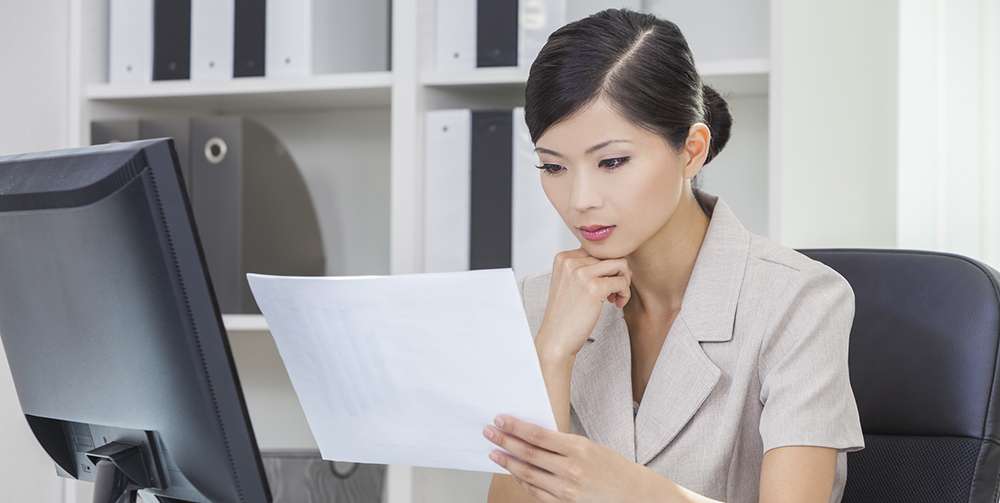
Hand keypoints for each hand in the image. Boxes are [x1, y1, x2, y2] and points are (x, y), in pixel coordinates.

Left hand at [484, 415, 656, 502]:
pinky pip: (535, 491)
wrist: (629, 492)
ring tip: (494, 452)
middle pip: (529, 453)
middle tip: (489, 432)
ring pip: (528, 473)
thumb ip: (560, 443)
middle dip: (505, 441)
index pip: (538, 435)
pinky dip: (521, 480)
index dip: (516, 427)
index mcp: (579, 448)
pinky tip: (512, 471)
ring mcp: (566, 489)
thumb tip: (530, 435)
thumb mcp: (588, 445)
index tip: (500, 419)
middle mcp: (571, 469)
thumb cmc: (609, 465)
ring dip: (507, 462)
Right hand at [537, 249, 631, 359]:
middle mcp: (570, 262)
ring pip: (620, 264)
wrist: (556, 339)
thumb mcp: (569, 283)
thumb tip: (613, 258)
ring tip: (616, 296)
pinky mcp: (594, 287)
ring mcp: (581, 274)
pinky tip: (617, 303)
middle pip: (609, 254)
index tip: (607, 281)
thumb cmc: (565, 315)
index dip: (606, 265)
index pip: (596, 249)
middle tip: (614, 291)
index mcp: (563, 258)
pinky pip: (622, 281)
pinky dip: (625, 293)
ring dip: (624, 281)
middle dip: (618, 272)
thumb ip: (584, 267)